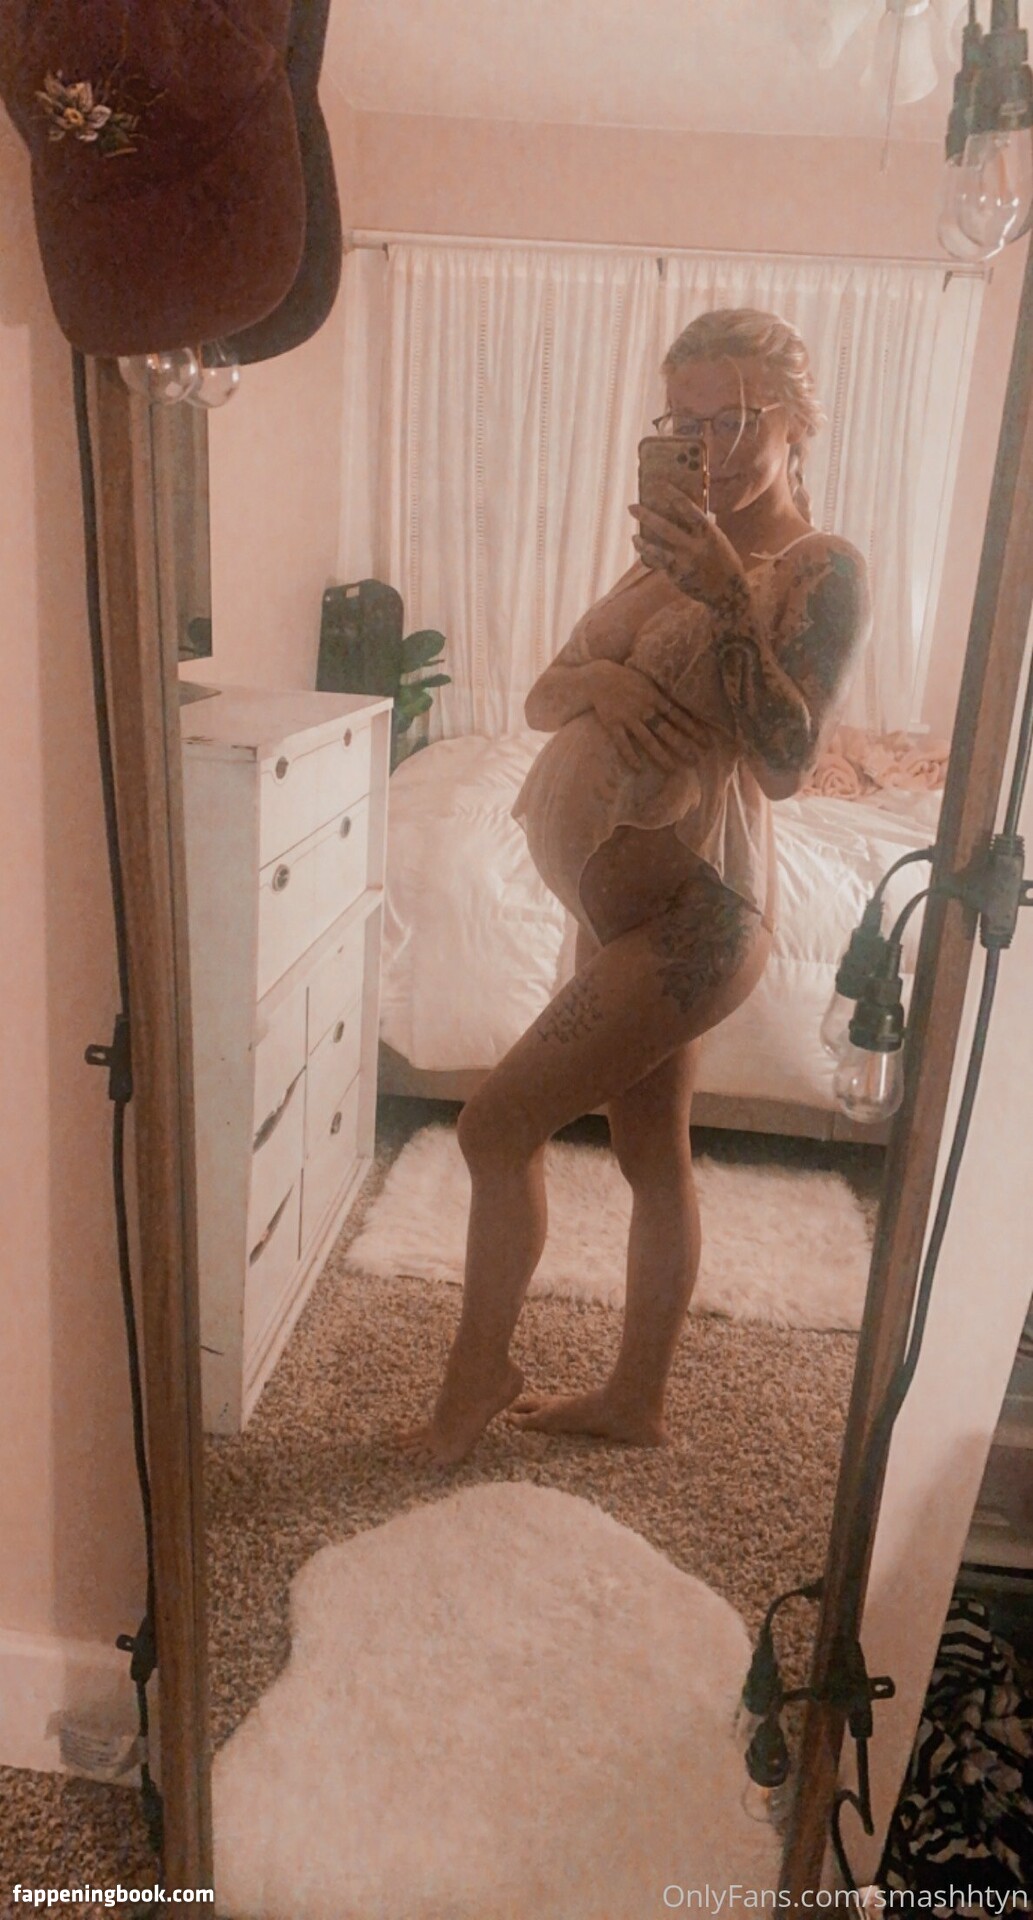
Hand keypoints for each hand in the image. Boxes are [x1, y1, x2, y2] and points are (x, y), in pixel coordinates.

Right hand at [585, 659, 709, 771]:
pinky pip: (622, 743)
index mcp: (655, 698)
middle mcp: (645, 710)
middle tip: (695, 760)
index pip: (679, 716)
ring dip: (661, 755)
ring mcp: (629, 718)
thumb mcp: (649, 681)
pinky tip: (638, 768)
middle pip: (667, 731)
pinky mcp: (613, 724)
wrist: (600, 677)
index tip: (706, 742)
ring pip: (648, 740)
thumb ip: (662, 694)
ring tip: (673, 769)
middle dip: (682, 746)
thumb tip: (681, 702)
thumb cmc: (627, 677)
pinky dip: (630, 755)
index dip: (693, 730)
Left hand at [628, 481, 743, 604]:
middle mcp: (696, 546)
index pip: (689, 509)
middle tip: (631, 507)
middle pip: (666, 528)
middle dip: (647, 516)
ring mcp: (685, 562)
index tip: (660, 485)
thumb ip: (700, 528)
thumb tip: (678, 509)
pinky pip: (658, 562)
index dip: (674, 496)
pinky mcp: (678, 575)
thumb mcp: (716, 539)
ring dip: (642, 542)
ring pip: (657, 549)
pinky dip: (648, 555)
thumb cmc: (722, 559)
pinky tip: (642, 550)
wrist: (728, 591)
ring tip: (633, 536)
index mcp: (709, 533)